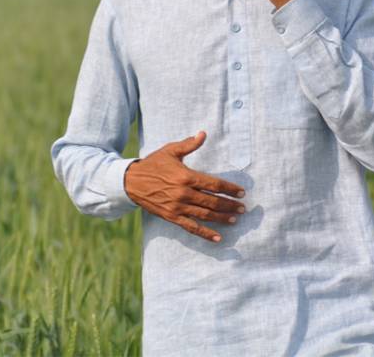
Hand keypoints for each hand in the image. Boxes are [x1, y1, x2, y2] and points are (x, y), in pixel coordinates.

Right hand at [123, 131, 246, 241]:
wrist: (131, 182)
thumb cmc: (153, 164)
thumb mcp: (170, 151)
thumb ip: (189, 144)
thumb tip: (203, 134)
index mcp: (185, 176)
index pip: (213, 184)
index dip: (229, 189)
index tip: (241, 192)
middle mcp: (183, 193)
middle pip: (212, 201)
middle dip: (229, 205)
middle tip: (243, 208)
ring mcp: (177, 207)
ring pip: (205, 215)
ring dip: (222, 218)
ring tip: (234, 219)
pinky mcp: (172, 217)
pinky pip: (191, 227)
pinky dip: (205, 234)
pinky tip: (218, 238)